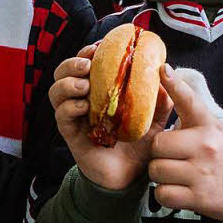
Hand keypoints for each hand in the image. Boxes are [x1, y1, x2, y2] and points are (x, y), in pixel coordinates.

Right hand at [49, 44, 171, 190]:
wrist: (132, 176)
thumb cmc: (139, 144)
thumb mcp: (155, 119)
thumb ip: (160, 99)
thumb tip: (166, 75)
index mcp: (99, 90)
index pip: (85, 63)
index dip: (88, 52)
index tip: (99, 46)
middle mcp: (82, 99)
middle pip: (63, 72)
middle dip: (72, 63)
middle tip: (87, 65)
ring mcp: (75, 116)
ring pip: (56, 91)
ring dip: (67, 83)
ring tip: (84, 86)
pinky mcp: (71, 134)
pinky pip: (62, 116)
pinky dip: (70, 107)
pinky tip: (84, 107)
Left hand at [148, 67, 222, 221]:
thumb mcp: (214, 128)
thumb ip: (189, 111)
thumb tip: (165, 76)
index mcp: (208, 126)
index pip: (188, 101)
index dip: (174, 85)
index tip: (162, 70)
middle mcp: (205, 147)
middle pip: (157, 145)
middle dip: (158, 152)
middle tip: (170, 156)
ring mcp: (202, 174)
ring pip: (156, 171)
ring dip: (160, 175)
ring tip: (175, 174)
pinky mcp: (199, 198)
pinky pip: (162, 194)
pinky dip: (165, 194)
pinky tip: (178, 189)